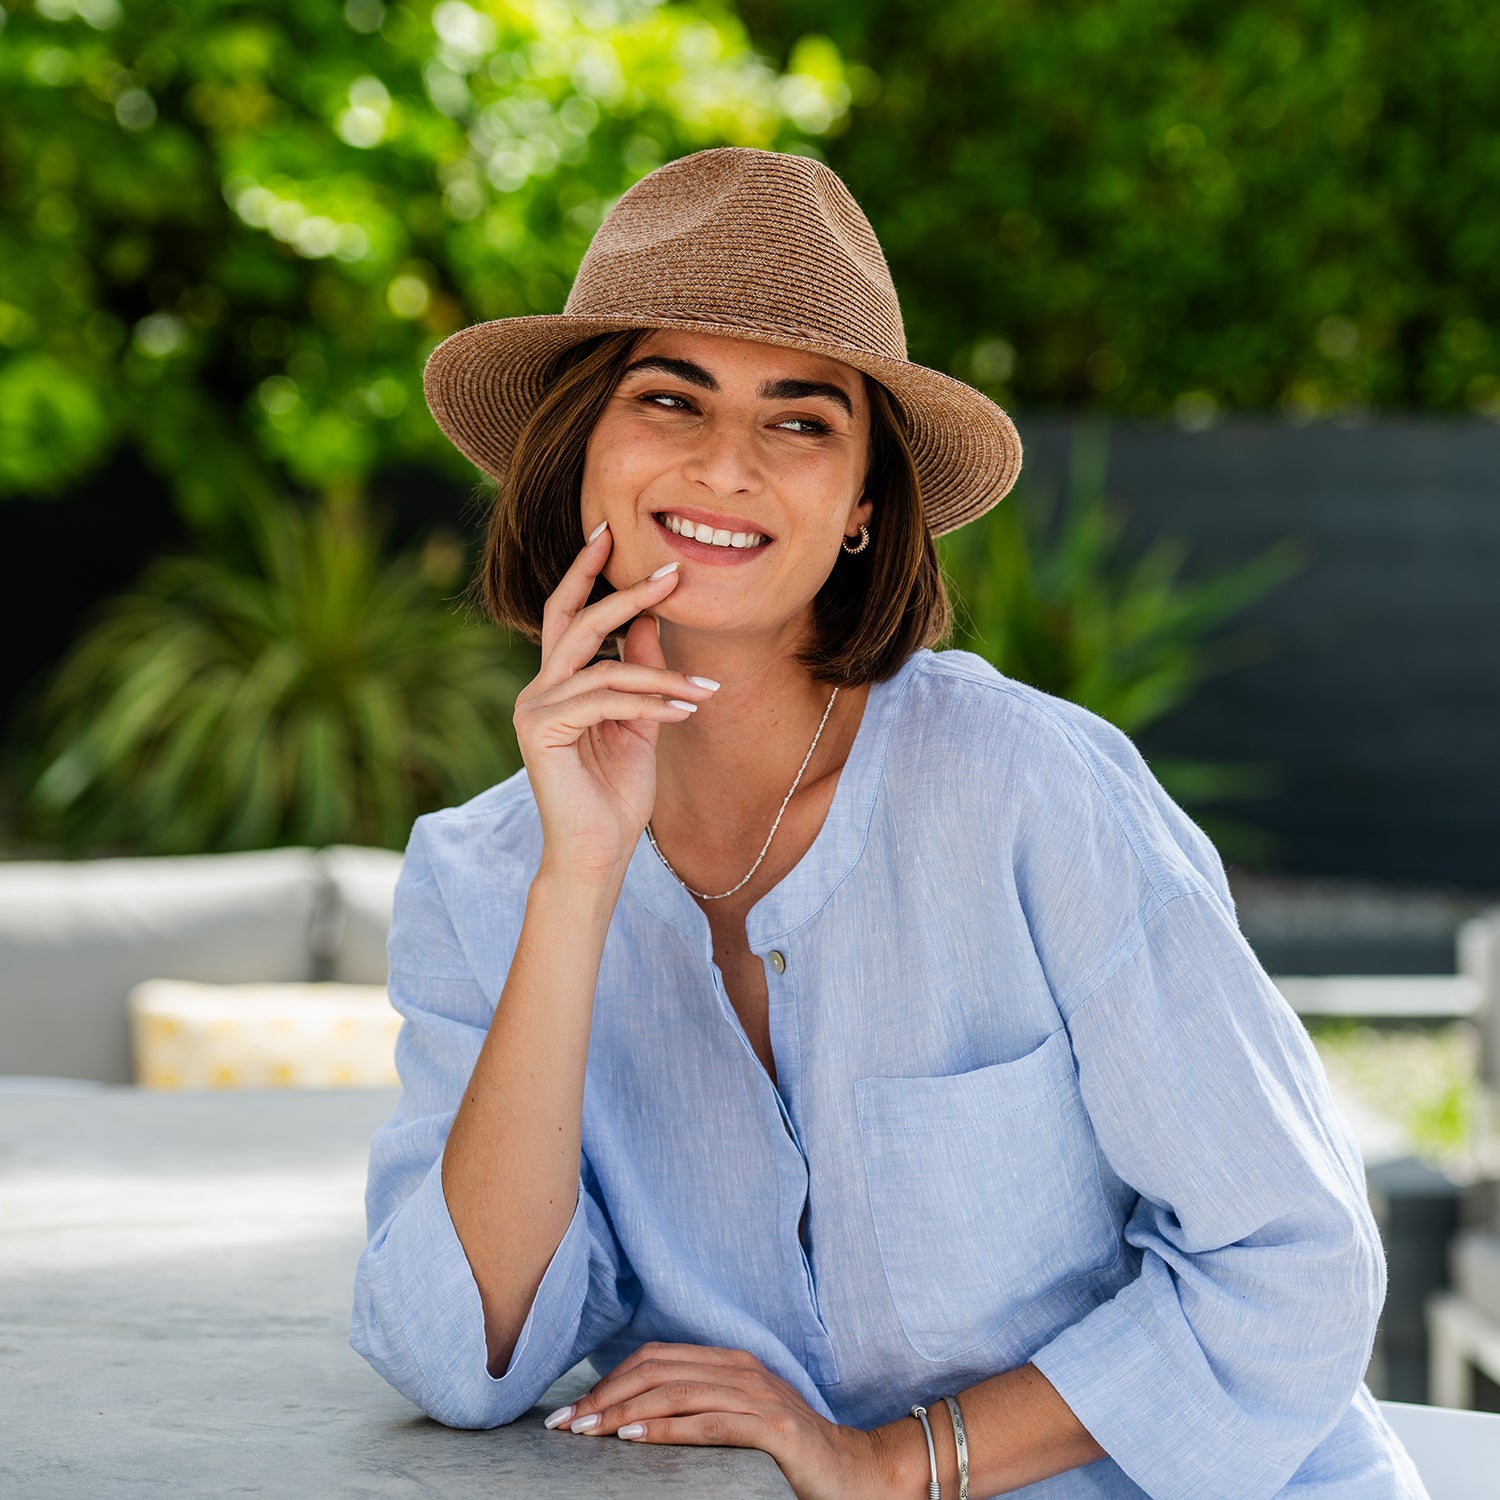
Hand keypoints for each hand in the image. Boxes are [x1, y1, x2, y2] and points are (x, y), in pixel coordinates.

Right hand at [511, 524, 717, 882]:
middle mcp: (537, 691)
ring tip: (705, 689)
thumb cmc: (617, 793)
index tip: (609, 532)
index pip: (567, 614)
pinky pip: (603, 698)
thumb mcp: (640, 720)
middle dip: (625, 593)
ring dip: (660, 674)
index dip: (585, 571)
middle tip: (672, 573)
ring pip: (602, 666)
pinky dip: (649, 701)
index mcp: (556, 685)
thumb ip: (640, 670)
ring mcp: (533, 710)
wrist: (599, 853)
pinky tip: (685, 711)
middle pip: (576, 622)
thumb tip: (650, 618)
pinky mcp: (539, 732)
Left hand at [544, 1342, 910, 1499]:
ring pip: (675, 1393)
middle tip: (566, 1425)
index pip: (655, 1360)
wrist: (854, 1473)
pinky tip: (634, 1440)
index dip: (609, 1382)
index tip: (571, 1412)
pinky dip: (666, 1430)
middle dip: (604, 1397)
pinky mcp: (773, 1429)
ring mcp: (758, 1396)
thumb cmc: (788, 1453)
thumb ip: (697, 1408)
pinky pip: (709, 1423)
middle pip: (657, 1372)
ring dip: (624, 1412)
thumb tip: (629, 1419)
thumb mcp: (737, 1420)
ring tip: (587, 1433)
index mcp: (729, 1363)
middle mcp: (741, 1370)